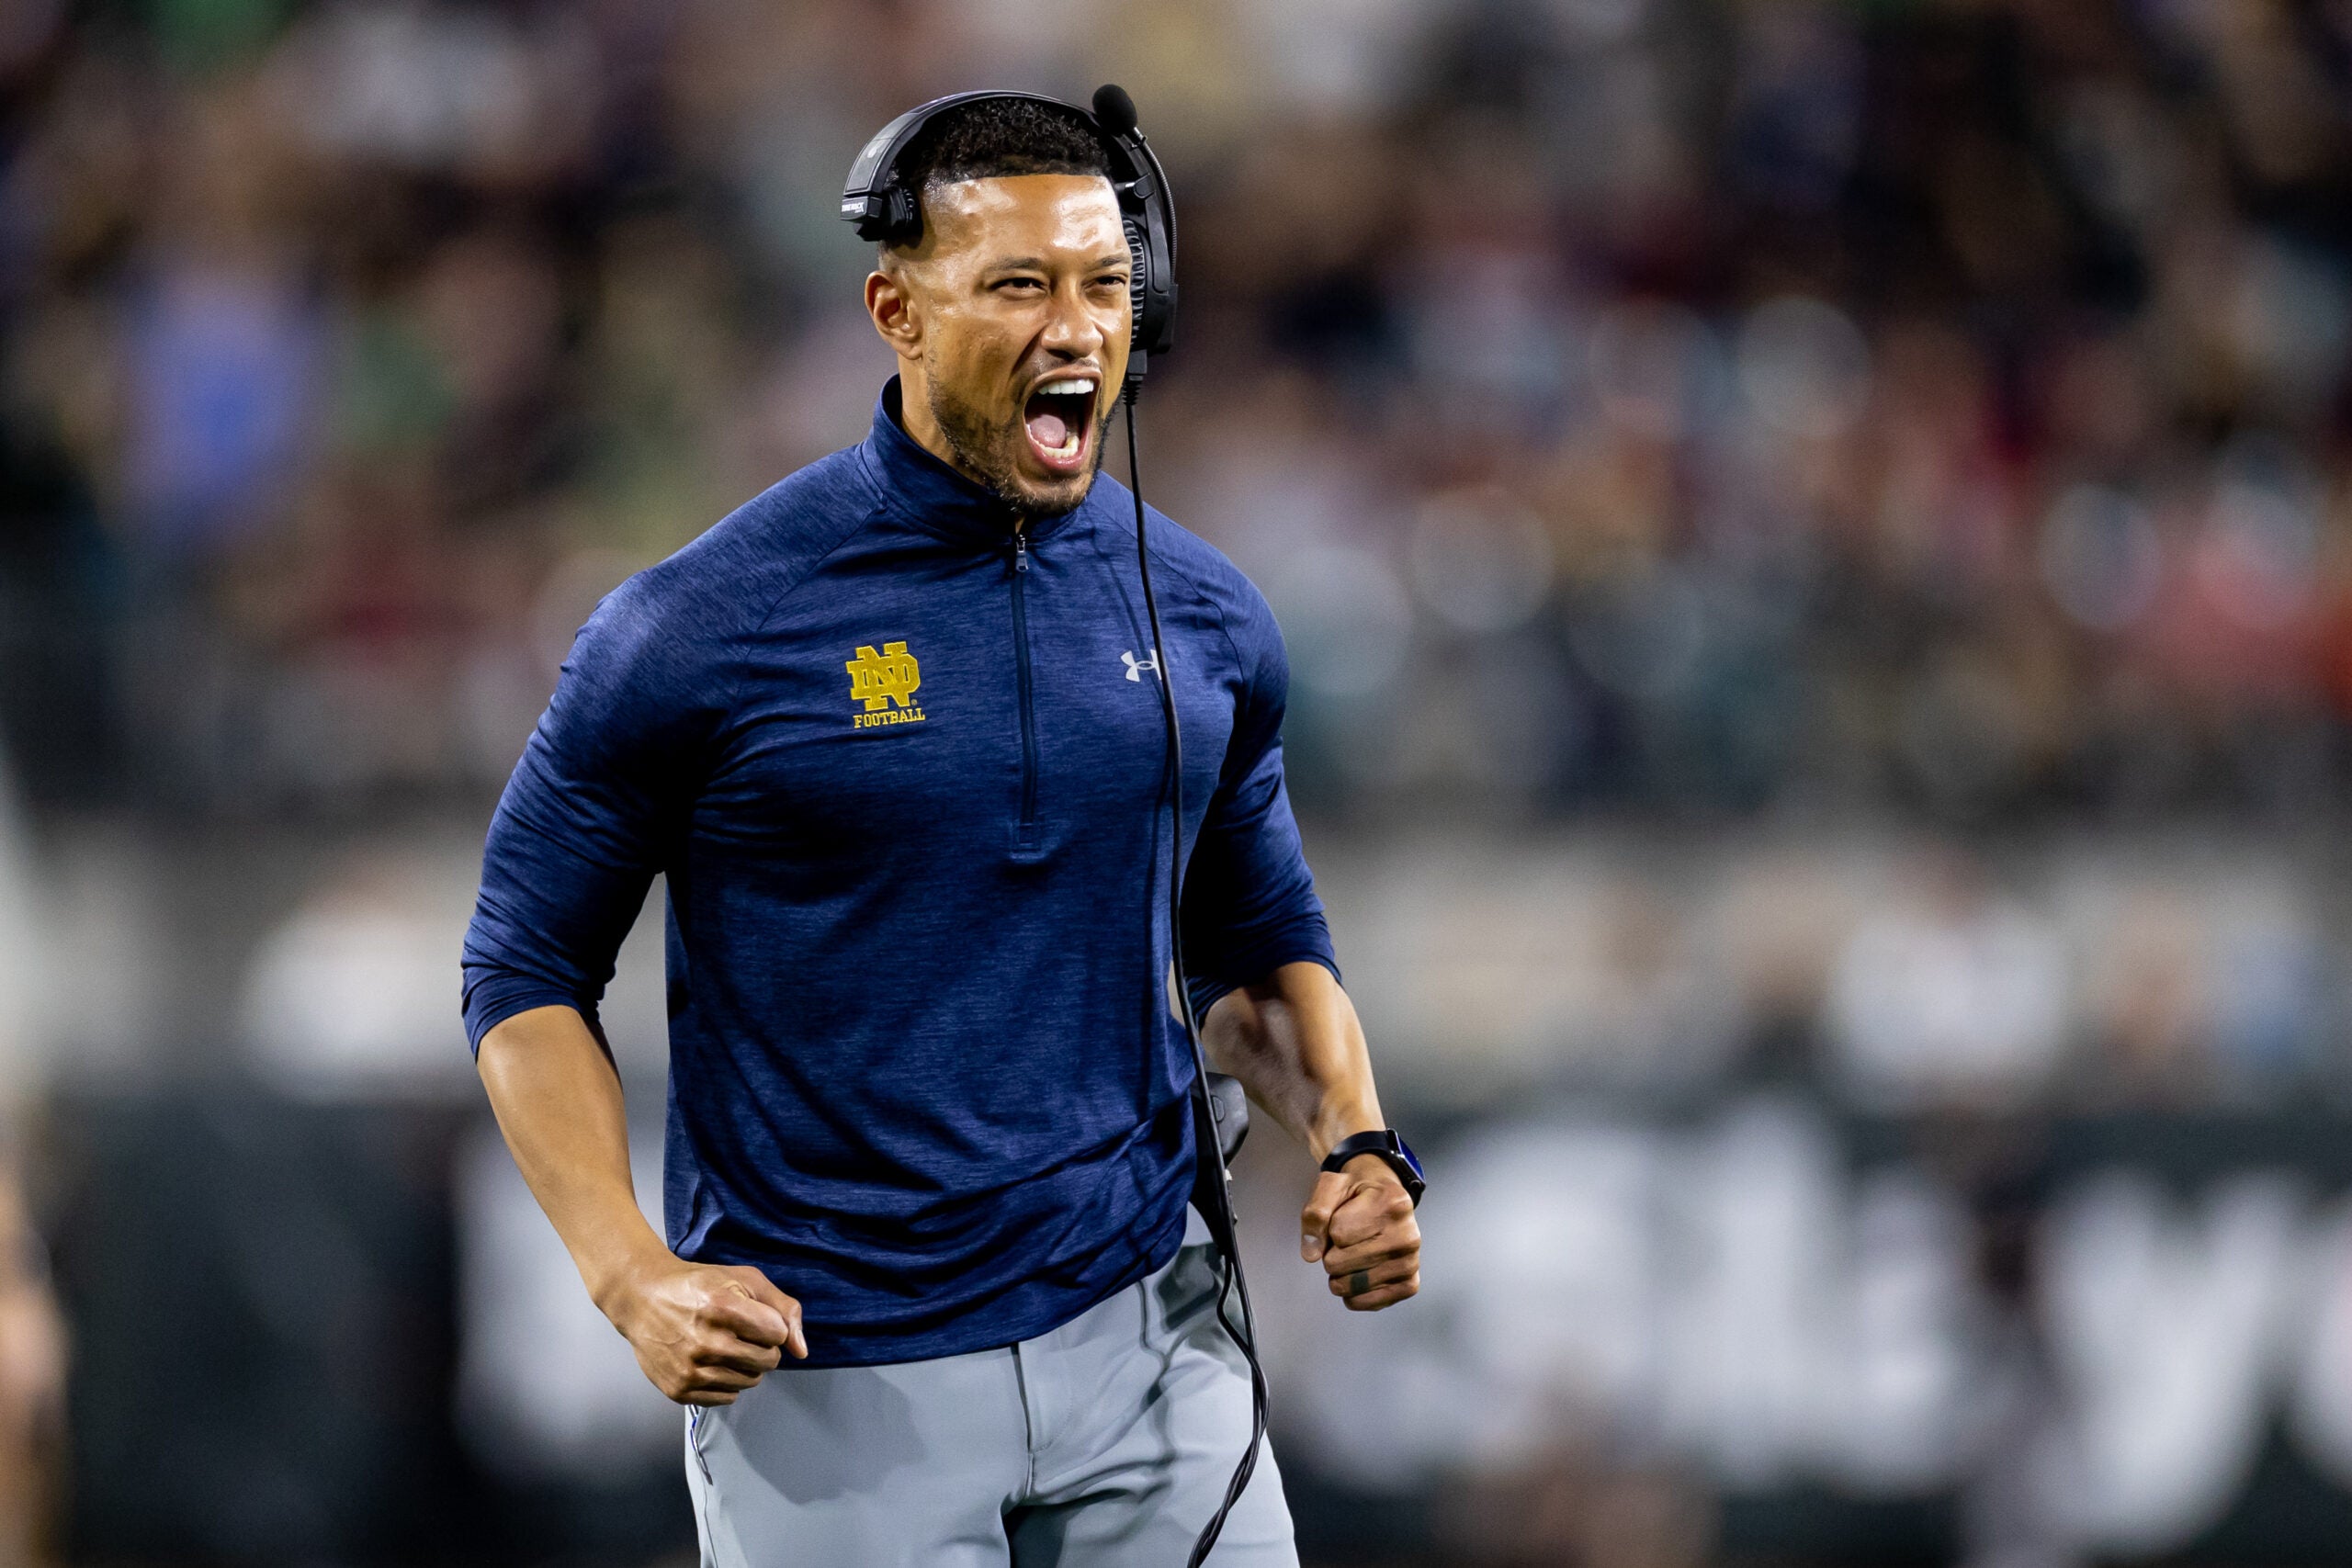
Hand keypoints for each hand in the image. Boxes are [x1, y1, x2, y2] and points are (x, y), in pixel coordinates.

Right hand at [604, 1256, 807, 1404]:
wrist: (642, 1299)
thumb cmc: (698, 1286)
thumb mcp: (744, 1280)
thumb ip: (783, 1308)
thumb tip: (802, 1351)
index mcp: (721, 1307)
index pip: (778, 1334)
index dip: (771, 1325)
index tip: (754, 1317)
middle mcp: (705, 1342)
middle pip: (768, 1362)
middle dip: (763, 1347)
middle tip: (741, 1333)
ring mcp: (690, 1370)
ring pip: (751, 1382)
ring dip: (747, 1366)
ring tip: (725, 1346)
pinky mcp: (679, 1390)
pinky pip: (728, 1397)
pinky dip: (727, 1382)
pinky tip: (711, 1362)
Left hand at [1300, 1154, 1420, 1310]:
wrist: (1387, 1199)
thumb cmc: (1358, 1193)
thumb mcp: (1332, 1187)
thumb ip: (1315, 1213)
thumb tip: (1311, 1254)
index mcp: (1392, 1203)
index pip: (1337, 1233)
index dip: (1330, 1228)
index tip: (1344, 1217)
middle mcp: (1408, 1235)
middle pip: (1339, 1263)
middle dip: (1332, 1252)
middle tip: (1348, 1238)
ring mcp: (1411, 1263)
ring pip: (1349, 1286)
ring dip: (1340, 1273)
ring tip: (1355, 1252)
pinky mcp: (1409, 1285)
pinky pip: (1365, 1302)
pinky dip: (1353, 1294)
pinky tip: (1360, 1274)